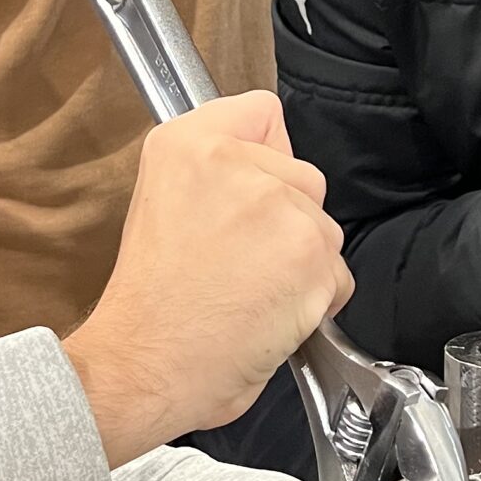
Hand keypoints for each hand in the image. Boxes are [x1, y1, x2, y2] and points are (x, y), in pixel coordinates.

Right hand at [63, 93, 353, 464]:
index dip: (265, 155)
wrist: (142, 367)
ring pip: (323, 227)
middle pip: (303, 176)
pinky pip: (337, 275)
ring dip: (301, 263)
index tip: (247, 189)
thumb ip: (217, 169)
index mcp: (186, 144)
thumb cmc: (148, 305)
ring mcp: (278, 206)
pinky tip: (269, 315)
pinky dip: (316, 301)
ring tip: (249, 294)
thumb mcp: (160, 200)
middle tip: (238, 262)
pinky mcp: (311, 254)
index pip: (262, 113)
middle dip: (286, 219)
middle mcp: (234, 162)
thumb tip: (270, 165)